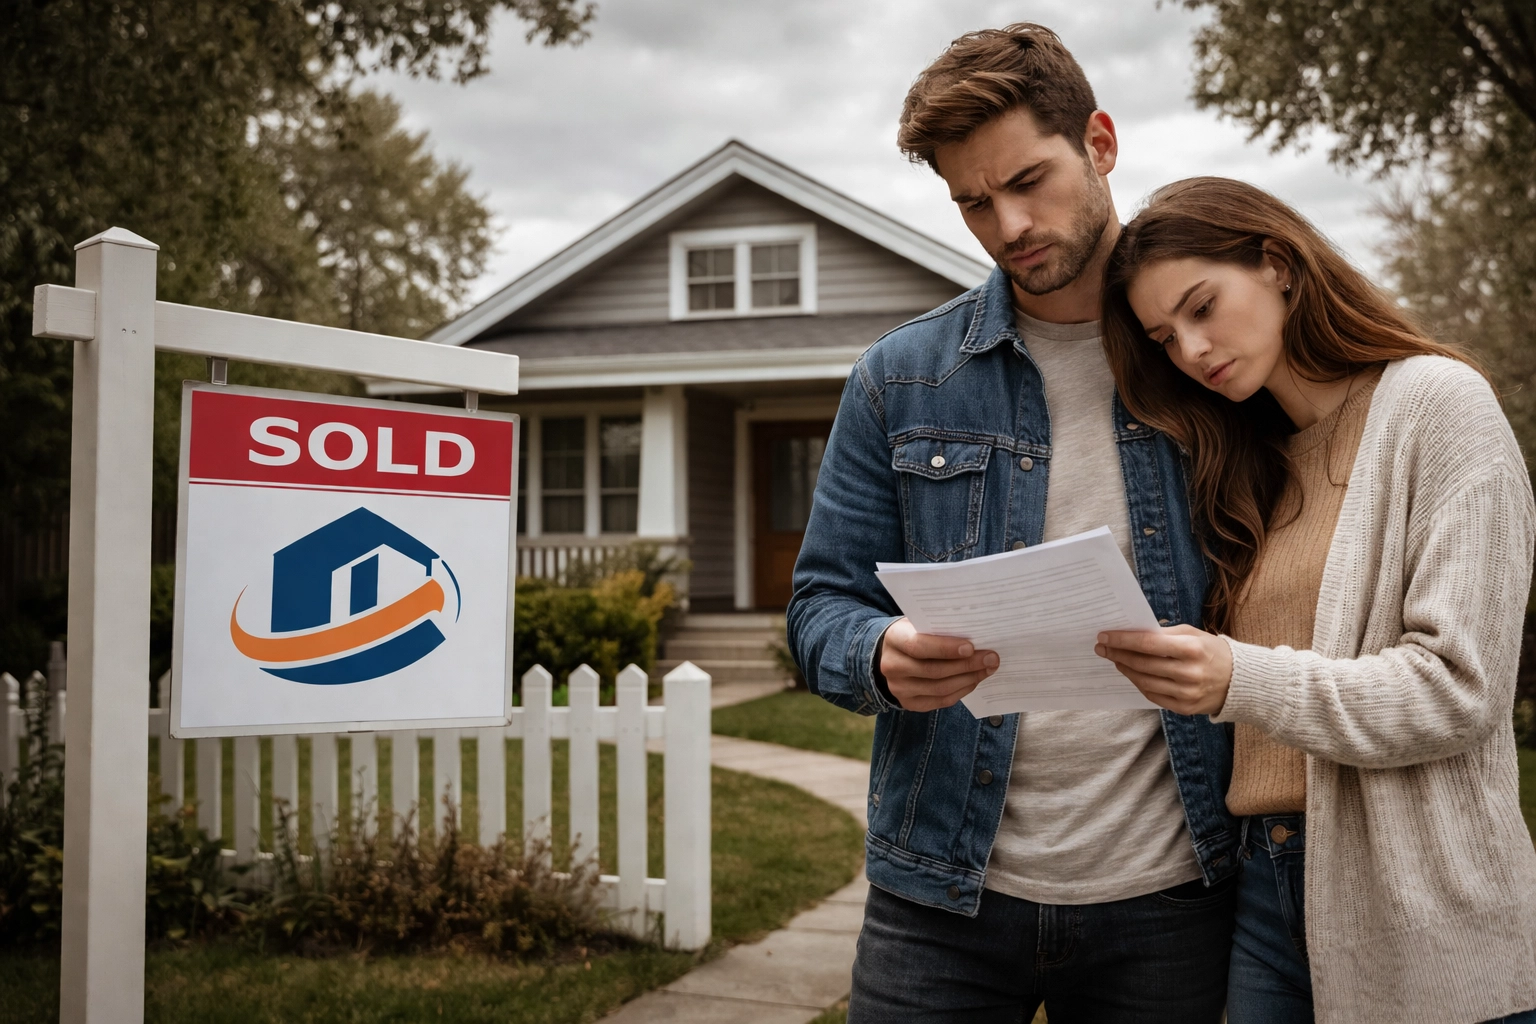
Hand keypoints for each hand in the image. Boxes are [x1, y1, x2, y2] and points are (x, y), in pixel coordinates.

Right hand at [879, 618, 998, 711]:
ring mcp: (899, 688)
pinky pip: (941, 701)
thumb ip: (940, 628)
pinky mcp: (909, 703)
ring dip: (968, 679)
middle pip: (933, 670)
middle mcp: (892, 666)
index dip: (945, 648)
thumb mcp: (920, 623)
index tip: (971, 647)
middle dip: (966, 665)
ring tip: (987, 669)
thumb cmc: (914, 633)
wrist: (893, 653)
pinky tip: (974, 680)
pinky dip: (961, 691)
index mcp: (894, 639)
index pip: (918, 646)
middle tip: (991, 658)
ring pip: (940, 688)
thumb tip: (977, 635)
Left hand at [1094, 624, 1232, 715]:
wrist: (1240, 681)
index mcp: (1191, 649)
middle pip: (1142, 664)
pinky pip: (1153, 695)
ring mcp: (1187, 693)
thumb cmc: (1212, 652)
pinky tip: (1131, 674)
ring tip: (1114, 659)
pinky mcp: (1185, 708)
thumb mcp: (1193, 634)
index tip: (1104, 636)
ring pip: (1144, 681)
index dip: (1122, 640)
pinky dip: (1139, 683)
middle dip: (1118, 654)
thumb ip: (1164, 634)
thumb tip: (1132, 633)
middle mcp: (1189, 673)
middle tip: (1102, 647)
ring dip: (1125, 669)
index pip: (1147, 643)